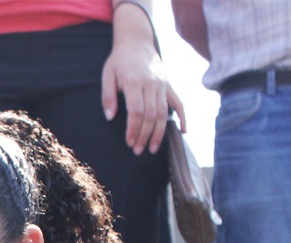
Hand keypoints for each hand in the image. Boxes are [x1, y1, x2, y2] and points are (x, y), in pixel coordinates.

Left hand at [102, 4, 184, 153]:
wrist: (137, 42)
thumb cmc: (119, 61)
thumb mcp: (107, 75)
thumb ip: (108, 96)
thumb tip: (110, 117)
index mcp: (135, 82)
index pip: (136, 111)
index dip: (134, 129)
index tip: (129, 142)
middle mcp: (152, 84)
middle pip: (151, 115)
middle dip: (145, 135)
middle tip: (138, 151)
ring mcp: (163, 85)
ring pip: (164, 112)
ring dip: (159, 132)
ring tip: (152, 148)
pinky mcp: (169, 85)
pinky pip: (179, 103)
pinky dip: (182, 117)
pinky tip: (183, 131)